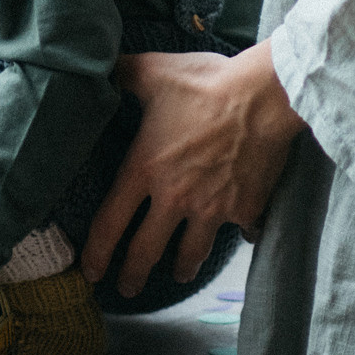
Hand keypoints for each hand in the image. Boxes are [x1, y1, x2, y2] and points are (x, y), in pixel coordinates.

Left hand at [81, 45, 305, 297]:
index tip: (90, 271)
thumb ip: (124, 73)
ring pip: (191, 253)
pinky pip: (242, 232)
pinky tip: (243, 237)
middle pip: (145, 252)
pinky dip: (241, 236)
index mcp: (145, 169)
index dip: (96, 252)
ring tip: (180, 274)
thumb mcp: (155, 72)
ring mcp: (211, 209)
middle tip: (127, 290)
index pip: (109, 223)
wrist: (264, 97)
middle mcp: (174, 198)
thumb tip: (102, 64)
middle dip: (133, 275)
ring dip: (182, 267)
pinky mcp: (245, 209)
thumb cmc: (206, 83)